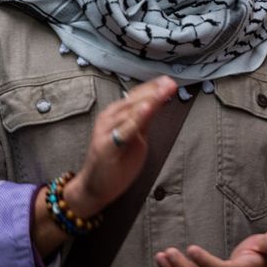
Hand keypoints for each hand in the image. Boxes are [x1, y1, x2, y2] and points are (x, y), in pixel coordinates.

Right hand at [65, 75, 177, 216]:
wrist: (94, 186)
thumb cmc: (116, 161)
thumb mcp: (135, 137)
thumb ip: (145, 120)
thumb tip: (160, 102)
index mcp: (116, 113)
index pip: (136, 95)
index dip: (153, 87)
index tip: (170, 80)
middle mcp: (109, 117)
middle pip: (134, 100)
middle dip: (154, 91)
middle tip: (171, 83)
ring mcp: (106, 130)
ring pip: (129, 112)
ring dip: (148, 100)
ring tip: (163, 91)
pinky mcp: (106, 146)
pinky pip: (124, 130)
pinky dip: (136, 118)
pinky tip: (147, 109)